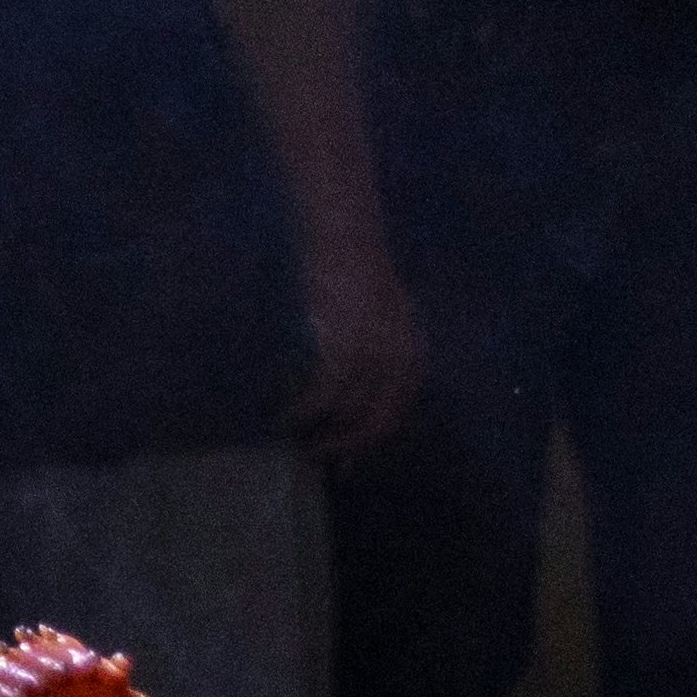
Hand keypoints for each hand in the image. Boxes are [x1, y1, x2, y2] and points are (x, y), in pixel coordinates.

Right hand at [290, 227, 424, 460]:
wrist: (344, 232)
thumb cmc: (355, 267)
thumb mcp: (380, 312)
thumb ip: (375, 347)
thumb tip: (350, 388)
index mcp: (412, 350)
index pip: (395, 411)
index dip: (368, 441)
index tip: (345, 464)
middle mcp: (401, 357)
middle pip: (377, 419)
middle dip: (346, 445)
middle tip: (315, 457)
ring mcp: (375, 352)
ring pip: (348, 411)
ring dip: (319, 432)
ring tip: (292, 437)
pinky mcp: (346, 344)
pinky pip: (325, 393)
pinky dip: (304, 411)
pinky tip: (285, 417)